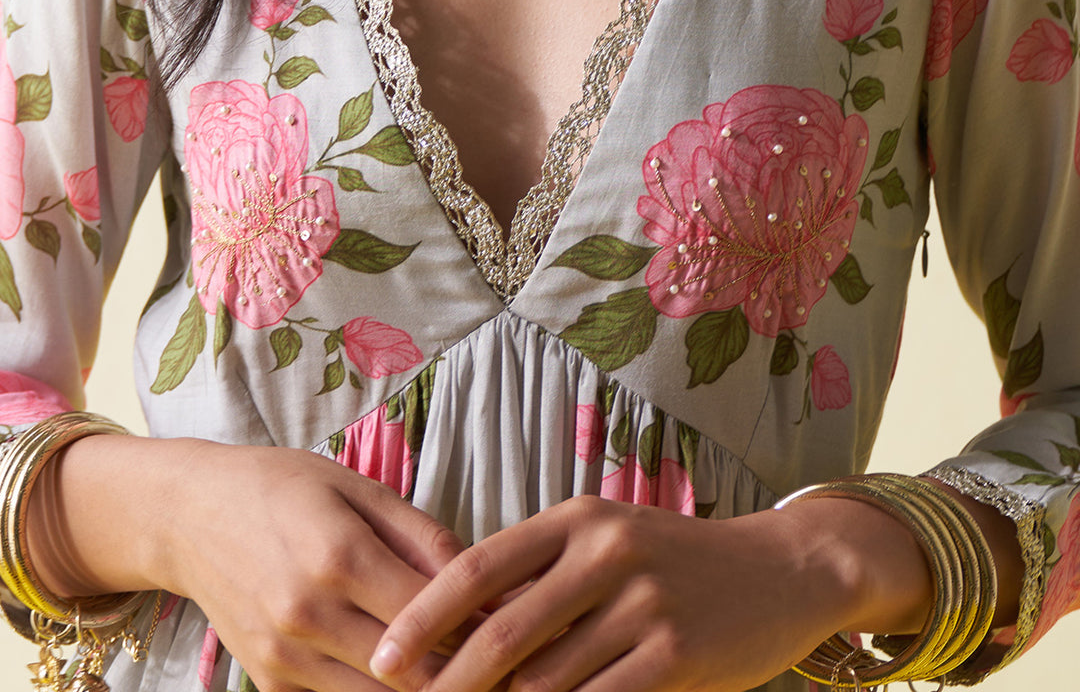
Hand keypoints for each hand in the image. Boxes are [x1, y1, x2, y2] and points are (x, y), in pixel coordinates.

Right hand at [42, 434, 467, 691]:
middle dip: (466, 671)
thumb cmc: (281, 486)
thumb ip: (423, 536)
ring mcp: (285, 658)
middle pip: (411, 673)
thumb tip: (487, 581)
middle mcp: (309, 616)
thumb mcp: (358, 487)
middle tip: (507, 662)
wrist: (189, 515)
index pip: (432, 618)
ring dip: (426, 689)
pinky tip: (410, 675)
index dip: (482, 627)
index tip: (521, 624)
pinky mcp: (269, 683)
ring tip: (466, 669)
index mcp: (338, 556)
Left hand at [365, 495, 886, 691]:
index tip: (381, 658)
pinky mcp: (674, 653)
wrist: (779, 570)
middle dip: (447, 685)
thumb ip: (542, 577)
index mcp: (575, 517)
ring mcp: (642, 602)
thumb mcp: (606, 542)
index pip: (477, 566)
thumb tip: (458, 630)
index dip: (423, 616)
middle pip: (500, 634)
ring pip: (543, 682)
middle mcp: (604, 550)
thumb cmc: (674, 563)